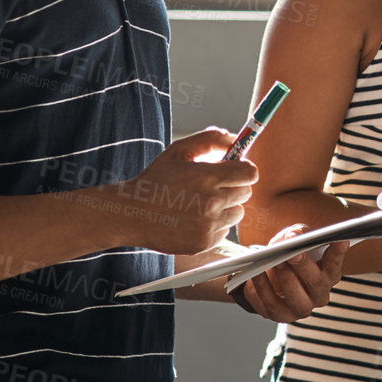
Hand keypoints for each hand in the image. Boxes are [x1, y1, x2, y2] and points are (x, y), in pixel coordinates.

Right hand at [105, 129, 256, 254]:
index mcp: (206, 177)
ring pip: (237, 213)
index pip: (249, 173)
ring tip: (201, 203)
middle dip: (234, 186)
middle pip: (246, 193)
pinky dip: (216, 225)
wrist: (131, 214)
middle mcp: (211, 203)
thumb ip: (210, 140)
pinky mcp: (204, 243)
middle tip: (214, 186)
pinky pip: (225, 231)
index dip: (244, 169)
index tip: (235, 170)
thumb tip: (235, 139)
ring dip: (226, 207)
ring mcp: (208, 225)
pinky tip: (195, 219)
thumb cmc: (155, 180)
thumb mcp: (178, 151)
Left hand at [231, 231, 346, 321]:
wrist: (265, 276)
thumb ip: (297, 233)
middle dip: (304, 267)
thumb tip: (294, 234)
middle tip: (293, 254)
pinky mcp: (281, 316)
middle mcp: (319, 295)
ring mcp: (301, 308)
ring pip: (298, 300)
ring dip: (286, 281)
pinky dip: (264, 288)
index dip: (338, 253)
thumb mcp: (292, 238)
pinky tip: (257, 274)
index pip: (335, 264)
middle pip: (316, 283)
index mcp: (328, 274)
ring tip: (275, 263)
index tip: (341, 240)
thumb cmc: (286, 255)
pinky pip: (272, 305)